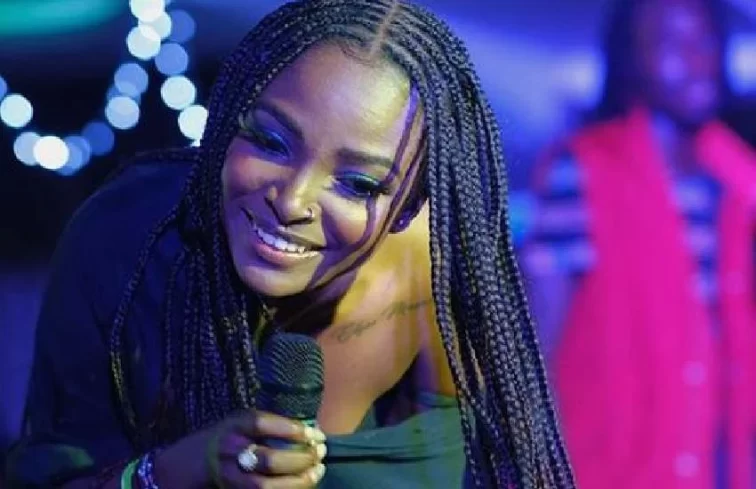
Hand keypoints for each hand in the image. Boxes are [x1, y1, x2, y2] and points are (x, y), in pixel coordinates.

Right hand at [157, 410, 326, 488]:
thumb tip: (306, 431)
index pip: (263, 424)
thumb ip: (264, 427)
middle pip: (268, 458)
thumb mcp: (237, 424)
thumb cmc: (217, 439)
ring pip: (266, 485)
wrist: (179, 466)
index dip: (291, 430)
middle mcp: (229, 449)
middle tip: (320, 454)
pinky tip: (302, 485)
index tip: (315, 434)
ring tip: (317, 472)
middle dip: (299, 459)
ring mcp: (229, 474)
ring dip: (297, 481)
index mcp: (233, 425)